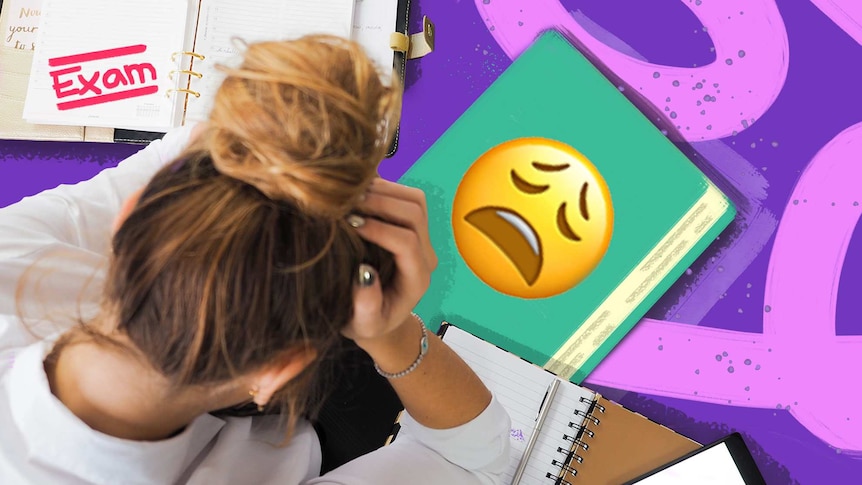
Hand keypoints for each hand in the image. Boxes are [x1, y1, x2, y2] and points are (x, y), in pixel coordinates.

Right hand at [342, 178, 436, 346]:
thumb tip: (364, 274)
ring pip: (414, 199)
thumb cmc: (368, 323)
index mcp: (416, 278)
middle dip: (381, 202)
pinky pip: (405, 196)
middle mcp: (424, 255)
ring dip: (383, 190)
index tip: (350, 224)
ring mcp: (421, 238)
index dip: (380, 229)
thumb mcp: (363, 324)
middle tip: (346, 202)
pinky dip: (383, 187)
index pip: (407, 242)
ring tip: (350, 194)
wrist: (379, 317)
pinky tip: (356, 191)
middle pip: (415, 213)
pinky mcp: (411, 226)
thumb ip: (366, 306)